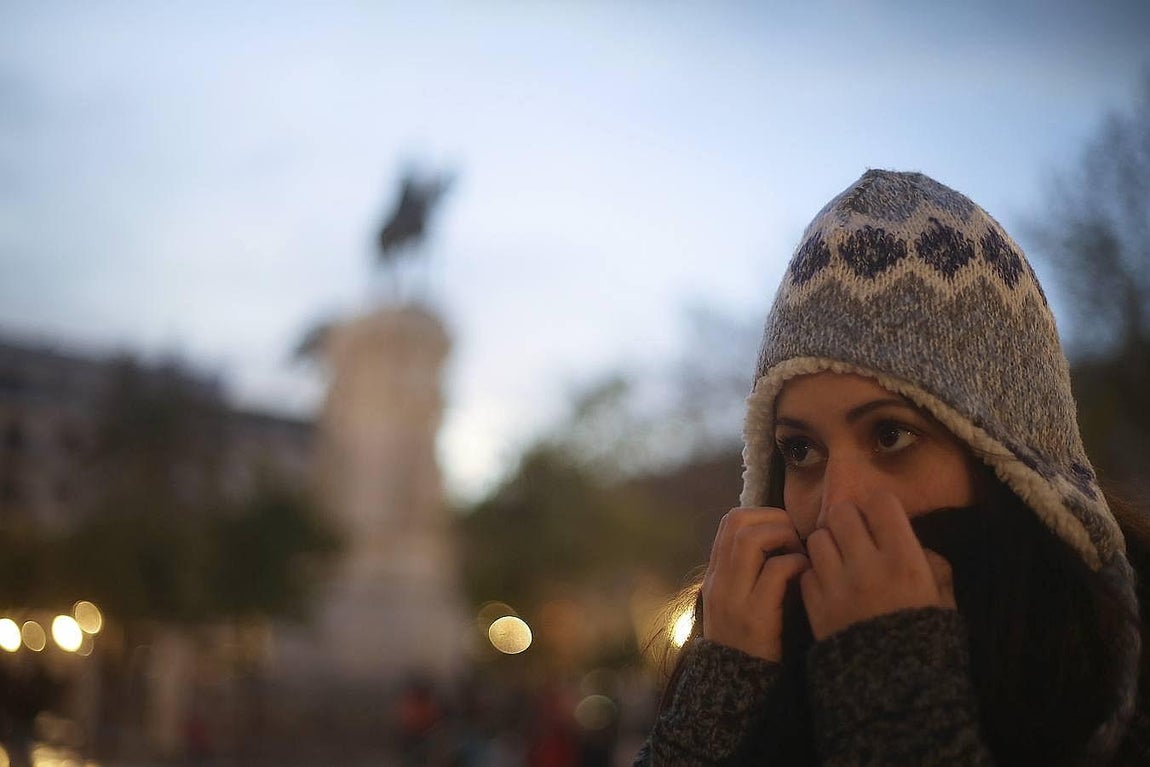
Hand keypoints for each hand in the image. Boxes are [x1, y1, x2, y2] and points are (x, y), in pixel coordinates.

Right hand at [701, 507, 809, 661]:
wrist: (735, 688)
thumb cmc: (749, 641)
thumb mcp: (739, 602)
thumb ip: (750, 573)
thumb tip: (780, 540)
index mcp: (716, 575)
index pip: (730, 521)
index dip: (761, 514)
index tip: (784, 530)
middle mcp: (719, 581)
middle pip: (738, 522)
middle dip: (773, 519)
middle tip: (795, 538)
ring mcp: (733, 598)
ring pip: (750, 539)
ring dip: (782, 536)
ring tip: (799, 553)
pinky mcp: (754, 617)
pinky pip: (774, 572)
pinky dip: (794, 564)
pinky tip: (805, 574)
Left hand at [800, 492, 956, 640]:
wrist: (895, 692)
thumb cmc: (926, 641)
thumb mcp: (943, 601)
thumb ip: (934, 567)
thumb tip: (915, 544)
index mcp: (905, 561)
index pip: (881, 503)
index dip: (880, 507)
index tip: (881, 519)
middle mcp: (868, 566)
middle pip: (842, 513)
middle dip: (848, 519)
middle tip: (855, 534)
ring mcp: (837, 585)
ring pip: (818, 539)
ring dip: (828, 544)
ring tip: (839, 559)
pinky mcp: (815, 605)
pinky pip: (806, 571)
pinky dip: (815, 573)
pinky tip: (829, 585)